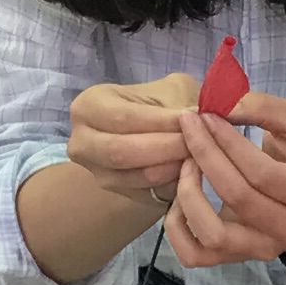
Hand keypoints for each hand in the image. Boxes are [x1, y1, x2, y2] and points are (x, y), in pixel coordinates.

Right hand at [63, 76, 193, 206]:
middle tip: (199, 143)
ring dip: (175, 167)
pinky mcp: (118, 194)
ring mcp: (97, 173)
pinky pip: (150, 193)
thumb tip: (203, 118)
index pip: (125, 118)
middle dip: (167, 148)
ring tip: (200, 154)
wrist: (147, 132)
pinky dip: (174, 182)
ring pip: (140, 176)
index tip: (196, 120)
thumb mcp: (170, 90)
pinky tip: (191, 169)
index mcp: (89, 106)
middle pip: (123, 152)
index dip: (162, 121)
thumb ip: (183, 102)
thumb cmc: (158, 104)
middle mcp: (83, 143)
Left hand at [164, 92, 285, 270]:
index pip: (263, 172)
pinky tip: (182, 197)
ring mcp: (266, 250)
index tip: (207, 116)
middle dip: (206, 155)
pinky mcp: (239, 260)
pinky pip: (194, 254)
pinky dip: (177, 226)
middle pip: (238, 197)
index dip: (228, 142)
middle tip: (190, 128)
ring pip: (214, 235)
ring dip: (189, 194)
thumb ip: (265, 107)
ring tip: (187, 164)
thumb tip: (221, 102)